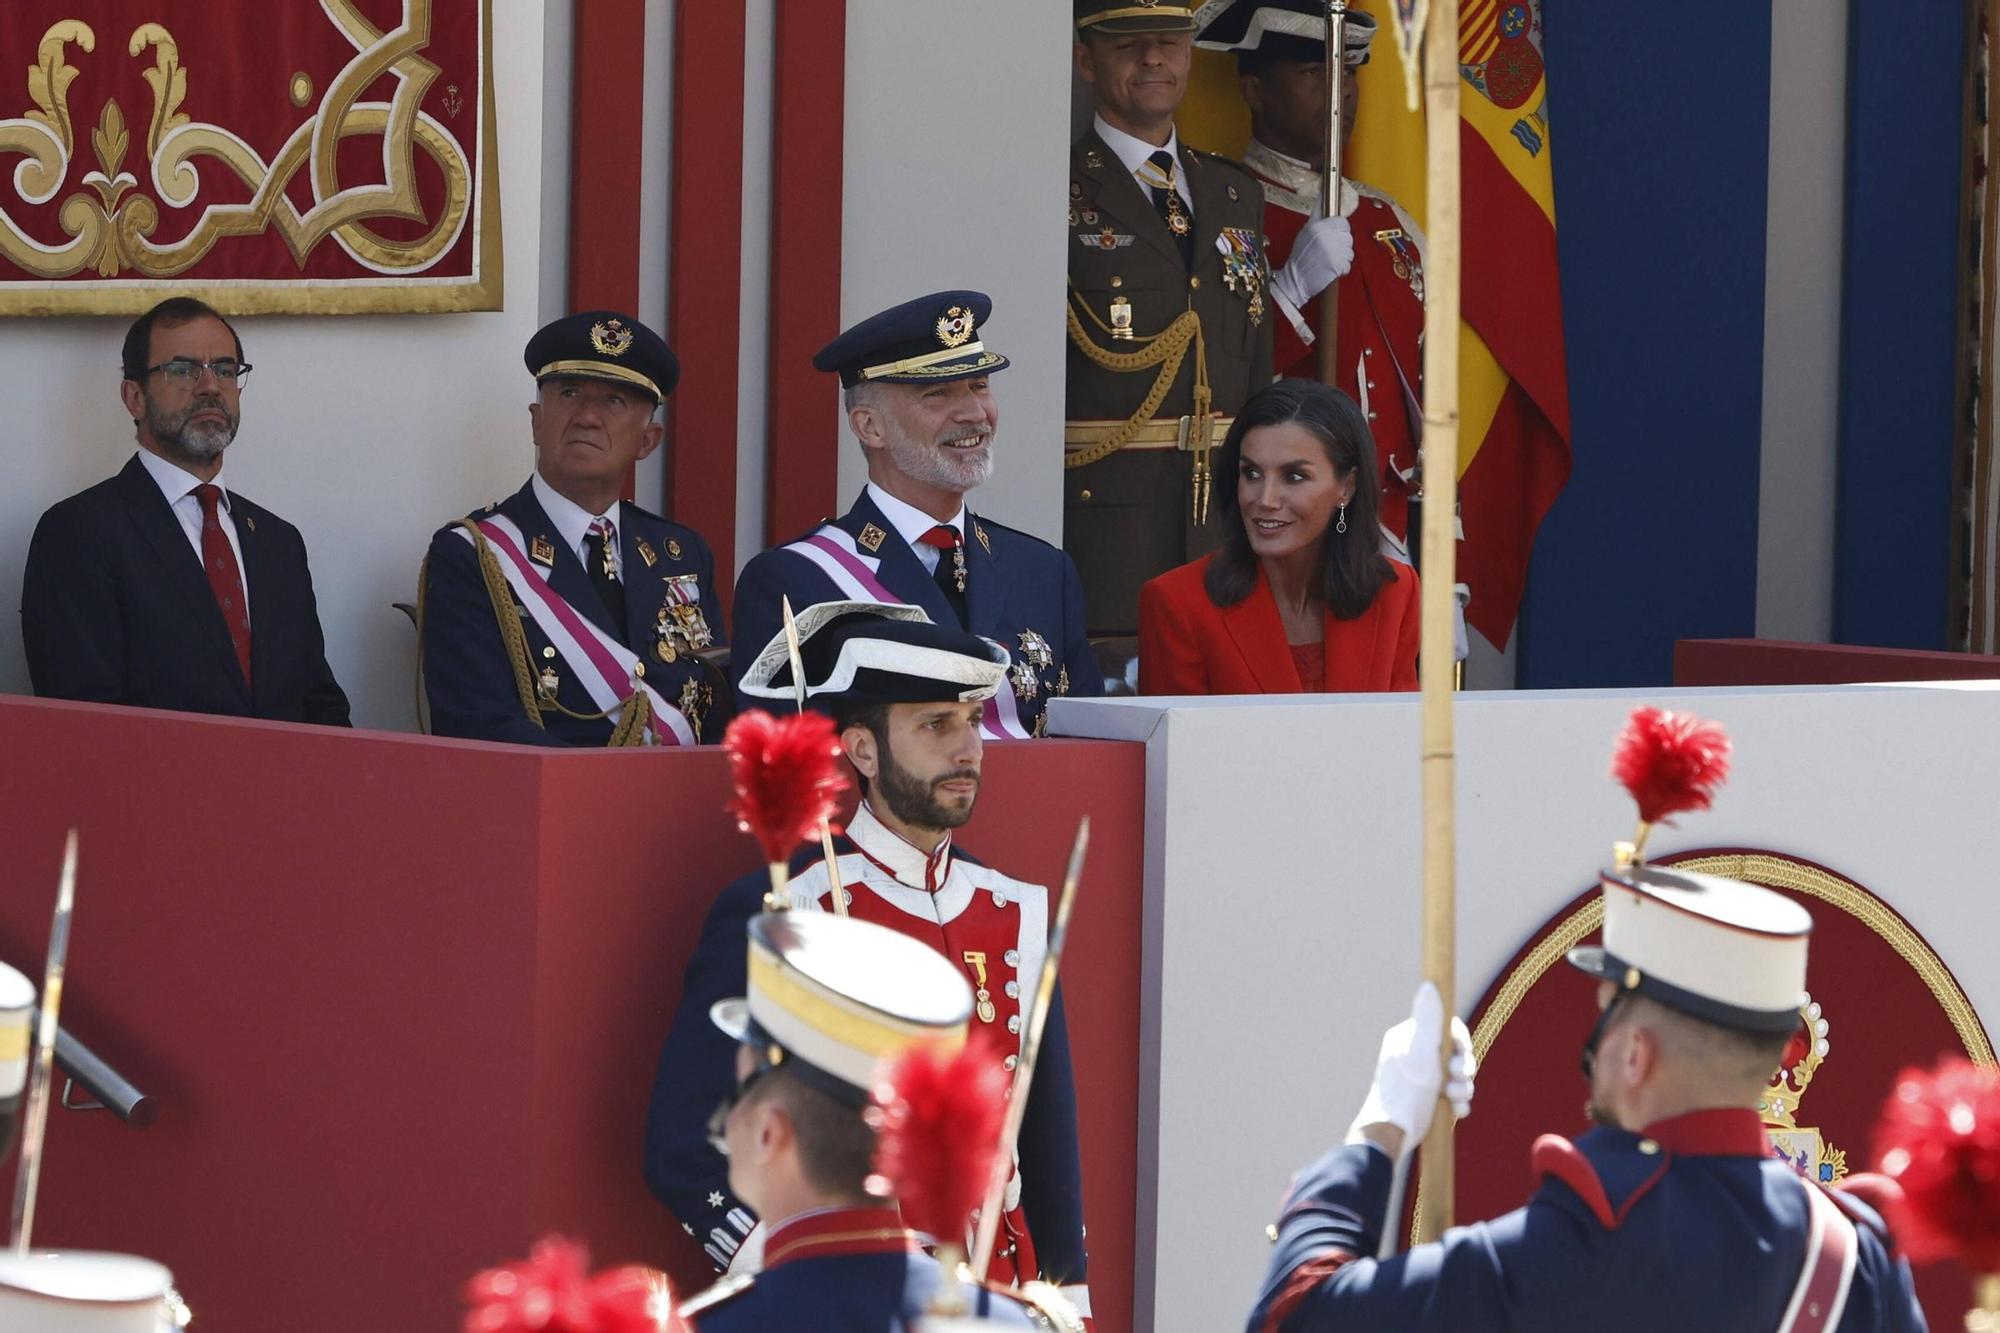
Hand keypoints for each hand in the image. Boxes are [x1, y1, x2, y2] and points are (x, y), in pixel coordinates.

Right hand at [1269, 214, 1354, 309]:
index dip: (1339, 230)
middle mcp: (1326, 238)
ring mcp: (1333, 252)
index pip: (1343, 222)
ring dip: (1342, 257)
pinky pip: (1348, 264)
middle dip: (1341, 243)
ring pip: (1350, 251)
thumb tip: (1323, 193)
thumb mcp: (1305, 230)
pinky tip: (1330, 268)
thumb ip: (1318, 213)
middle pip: (1348, 236)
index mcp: (1319, 227)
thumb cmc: (1300, 255)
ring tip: (1329, 259)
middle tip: (1329, 250)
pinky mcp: (1337, 266)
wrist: (1295, 279)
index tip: (1333, 236)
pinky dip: (1342, 268)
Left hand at [1346, 982, 1476, 1160]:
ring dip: (1463, 1087)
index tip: (1462, 1055)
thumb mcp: (1421, 1053)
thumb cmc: (1405, 1091)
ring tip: (1457, 1099)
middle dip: (1464, 1069)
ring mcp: (1421, 1077)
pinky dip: (1459, 1101)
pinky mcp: (1427, 1098)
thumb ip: (1430, 1020)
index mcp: (1409, 1038)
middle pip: (1455, 1053)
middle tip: (1459, 1080)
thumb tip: (1430, 984)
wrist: (1391, 1133)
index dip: (1460, 1042)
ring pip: (1456, 1075)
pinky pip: (1452, 1094)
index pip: (1445, 1028)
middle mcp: (1414, 1054)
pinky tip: (1459, 1111)